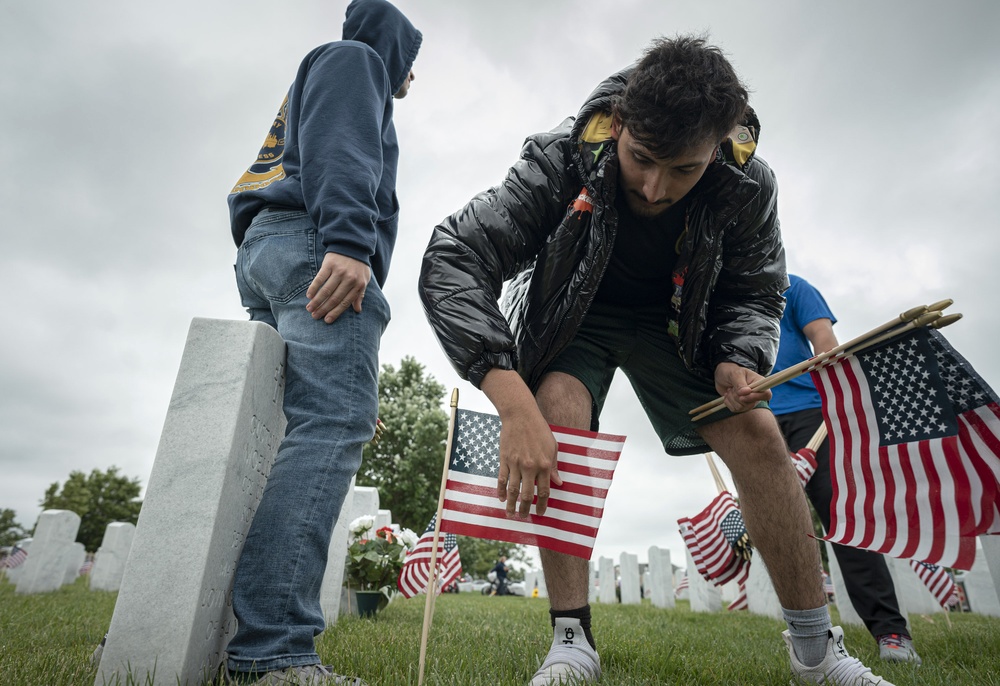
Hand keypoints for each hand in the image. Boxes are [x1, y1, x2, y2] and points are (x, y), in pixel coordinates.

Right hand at [306, 252, 370, 322]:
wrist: (353, 245)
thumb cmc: (359, 266)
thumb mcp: (364, 279)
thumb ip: (360, 294)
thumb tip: (357, 310)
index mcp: (358, 284)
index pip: (345, 302)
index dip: (336, 312)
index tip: (327, 320)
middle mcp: (349, 279)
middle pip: (334, 298)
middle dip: (324, 309)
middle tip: (315, 316)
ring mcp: (339, 271)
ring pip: (326, 290)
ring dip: (317, 301)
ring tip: (310, 308)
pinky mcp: (329, 264)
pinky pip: (320, 278)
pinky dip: (313, 288)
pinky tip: (309, 295)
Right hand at [481, 370, 561, 517]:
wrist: (520, 415)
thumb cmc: (539, 430)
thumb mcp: (552, 447)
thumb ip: (554, 466)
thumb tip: (558, 483)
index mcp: (545, 465)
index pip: (544, 491)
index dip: (543, 505)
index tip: (541, 514)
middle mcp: (530, 467)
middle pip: (527, 495)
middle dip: (525, 509)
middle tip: (524, 518)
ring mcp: (516, 464)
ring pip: (513, 490)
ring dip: (512, 505)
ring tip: (511, 515)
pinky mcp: (504, 460)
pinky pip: (502, 479)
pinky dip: (501, 490)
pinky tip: (502, 499)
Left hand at [714, 362, 770, 412]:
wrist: (722, 376)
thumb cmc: (732, 372)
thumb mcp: (735, 374)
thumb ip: (740, 384)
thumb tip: (747, 392)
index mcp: (759, 384)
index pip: (766, 395)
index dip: (755, 397)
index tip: (742, 396)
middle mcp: (756, 394)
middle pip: (751, 404)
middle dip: (737, 397)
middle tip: (732, 388)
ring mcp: (749, 401)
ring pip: (741, 407)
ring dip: (732, 398)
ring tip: (730, 390)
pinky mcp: (741, 406)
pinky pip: (735, 410)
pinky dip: (728, 402)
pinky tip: (728, 395)